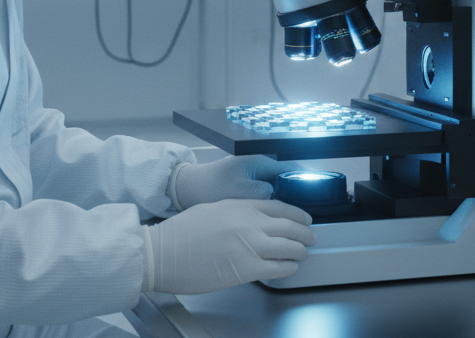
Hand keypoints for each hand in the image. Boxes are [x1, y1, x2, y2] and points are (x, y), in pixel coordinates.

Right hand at [145, 199, 316, 293]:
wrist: (163, 252)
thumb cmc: (180, 233)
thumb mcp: (213, 209)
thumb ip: (237, 212)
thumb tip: (254, 220)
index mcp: (240, 205)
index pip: (279, 207)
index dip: (297, 214)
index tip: (304, 218)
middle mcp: (249, 223)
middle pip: (290, 226)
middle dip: (305, 233)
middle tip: (312, 237)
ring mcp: (249, 246)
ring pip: (289, 247)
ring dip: (300, 251)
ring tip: (304, 253)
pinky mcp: (245, 269)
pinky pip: (278, 268)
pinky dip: (288, 267)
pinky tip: (290, 267)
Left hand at [171, 155, 301, 209]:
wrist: (186, 190)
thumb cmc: (210, 188)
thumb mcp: (241, 193)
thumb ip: (265, 195)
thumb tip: (283, 202)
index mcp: (260, 161)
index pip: (292, 168)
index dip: (306, 182)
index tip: (318, 196)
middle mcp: (259, 165)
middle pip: (288, 178)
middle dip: (298, 195)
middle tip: (308, 215)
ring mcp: (253, 175)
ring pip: (278, 187)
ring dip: (285, 202)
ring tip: (296, 219)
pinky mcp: (247, 185)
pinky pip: (267, 194)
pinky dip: (273, 205)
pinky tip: (276, 219)